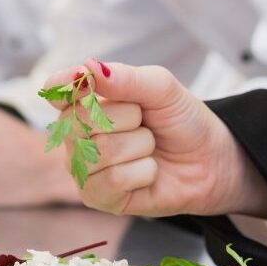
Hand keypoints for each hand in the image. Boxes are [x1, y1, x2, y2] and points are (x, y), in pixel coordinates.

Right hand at [44, 59, 266, 219]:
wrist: (211, 159)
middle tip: (144, 122)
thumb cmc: (181, 120)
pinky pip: (112, 180)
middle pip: (78, 120)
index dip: (65, 84)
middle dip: (126, 117)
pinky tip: (148, 172)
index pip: (55, 89)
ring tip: (149, 148)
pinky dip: (143, 172)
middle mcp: (77, 134)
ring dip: (139, 146)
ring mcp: (85, 167)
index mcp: (85, 101)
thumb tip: (87, 68)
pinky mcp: (98, 197)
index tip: (85, 80)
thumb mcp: (161, 88)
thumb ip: (126, 78)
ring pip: (99, 151)